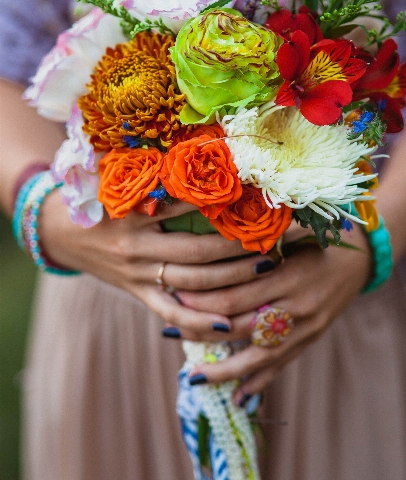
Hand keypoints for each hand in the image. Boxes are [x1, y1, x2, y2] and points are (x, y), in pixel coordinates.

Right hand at [38, 190, 280, 333]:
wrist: (60, 231)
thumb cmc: (99, 197)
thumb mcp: (119, 178)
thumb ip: (156, 170)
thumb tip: (206, 154)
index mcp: (135, 213)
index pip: (187, 208)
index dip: (223, 203)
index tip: (257, 198)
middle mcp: (138, 247)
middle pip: (198, 252)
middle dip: (237, 248)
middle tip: (272, 240)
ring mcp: (139, 274)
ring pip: (192, 282)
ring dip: (231, 279)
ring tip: (265, 269)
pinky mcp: (139, 293)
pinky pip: (171, 312)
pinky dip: (198, 321)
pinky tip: (227, 325)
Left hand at [175, 226, 371, 403]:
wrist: (357, 256)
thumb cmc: (317, 236)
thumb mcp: (290, 233)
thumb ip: (257, 244)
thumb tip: (211, 243)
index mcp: (287, 277)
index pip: (235, 297)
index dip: (203, 302)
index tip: (175, 299)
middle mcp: (296, 308)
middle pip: (240, 328)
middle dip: (202, 332)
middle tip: (169, 332)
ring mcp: (305, 329)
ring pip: (258, 356)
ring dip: (224, 369)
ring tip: (193, 377)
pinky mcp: (310, 340)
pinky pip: (282, 366)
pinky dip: (260, 382)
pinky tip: (238, 397)